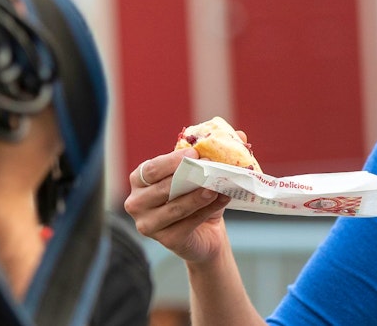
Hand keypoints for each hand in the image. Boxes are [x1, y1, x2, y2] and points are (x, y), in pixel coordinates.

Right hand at [124, 148, 231, 263]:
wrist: (206, 233)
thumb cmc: (197, 196)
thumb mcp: (200, 173)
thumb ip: (213, 153)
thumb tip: (240, 134)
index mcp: (139, 180)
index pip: (150, 169)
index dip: (171, 161)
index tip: (195, 153)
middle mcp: (136, 203)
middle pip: (161, 189)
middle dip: (187, 177)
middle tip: (210, 167)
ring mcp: (148, 225)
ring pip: (175, 207)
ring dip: (197, 196)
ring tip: (216, 187)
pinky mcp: (166, 241)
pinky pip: (187, 224)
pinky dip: (205, 211)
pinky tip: (221, 200)